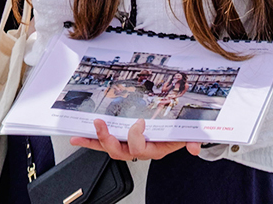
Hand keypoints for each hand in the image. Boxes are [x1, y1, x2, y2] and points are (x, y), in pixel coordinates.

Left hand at [70, 119, 200, 161]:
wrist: (178, 136)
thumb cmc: (180, 134)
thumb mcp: (189, 135)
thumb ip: (193, 141)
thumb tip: (195, 147)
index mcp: (154, 149)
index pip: (140, 149)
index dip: (136, 137)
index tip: (139, 122)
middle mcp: (139, 150)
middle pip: (119, 151)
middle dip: (107, 139)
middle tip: (100, 124)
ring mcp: (129, 146)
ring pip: (109, 148)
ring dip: (94, 140)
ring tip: (81, 132)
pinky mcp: (121, 141)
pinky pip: (103, 144)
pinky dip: (90, 141)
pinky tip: (77, 137)